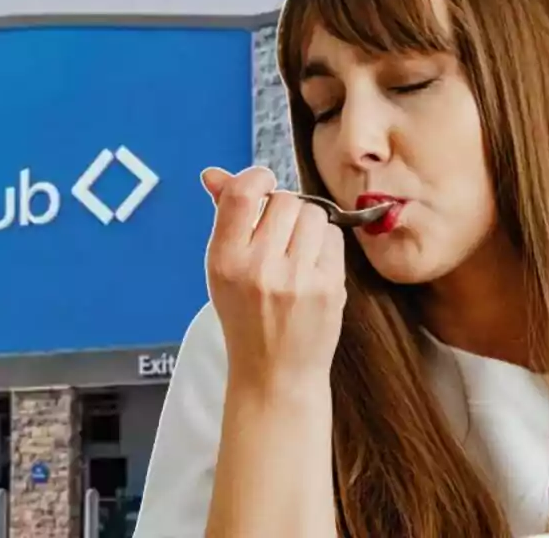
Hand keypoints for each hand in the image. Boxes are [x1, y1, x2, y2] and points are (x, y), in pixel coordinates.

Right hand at [201, 166, 346, 391]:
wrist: (275, 375)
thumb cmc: (246, 317)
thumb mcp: (222, 270)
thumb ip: (224, 217)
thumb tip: (214, 173)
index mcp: (224, 260)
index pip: (242, 193)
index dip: (257, 177)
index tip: (263, 184)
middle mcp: (258, 268)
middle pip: (285, 199)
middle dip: (285, 209)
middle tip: (279, 235)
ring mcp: (296, 279)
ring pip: (314, 213)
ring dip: (308, 224)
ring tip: (297, 251)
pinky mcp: (328, 287)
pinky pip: (334, 236)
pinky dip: (325, 244)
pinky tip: (313, 267)